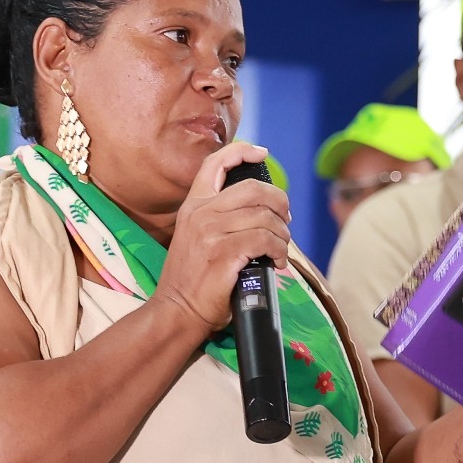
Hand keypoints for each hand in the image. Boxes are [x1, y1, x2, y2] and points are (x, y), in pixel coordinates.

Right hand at [154, 142, 291, 332]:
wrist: (176, 311)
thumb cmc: (192, 280)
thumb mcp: (195, 238)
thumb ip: (218, 218)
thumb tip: (260, 210)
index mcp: (193, 206)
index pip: (215, 164)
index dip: (242, 152)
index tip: (261, 153)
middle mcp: (201, 213)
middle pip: (254, 188)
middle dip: (279, 202)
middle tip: (286, 220)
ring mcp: (211, 232)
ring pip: (265, 217)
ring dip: (282, 234)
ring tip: (280, 249)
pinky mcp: (224, 253)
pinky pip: (265, 240)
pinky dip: (279, 251)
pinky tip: (276, 262)